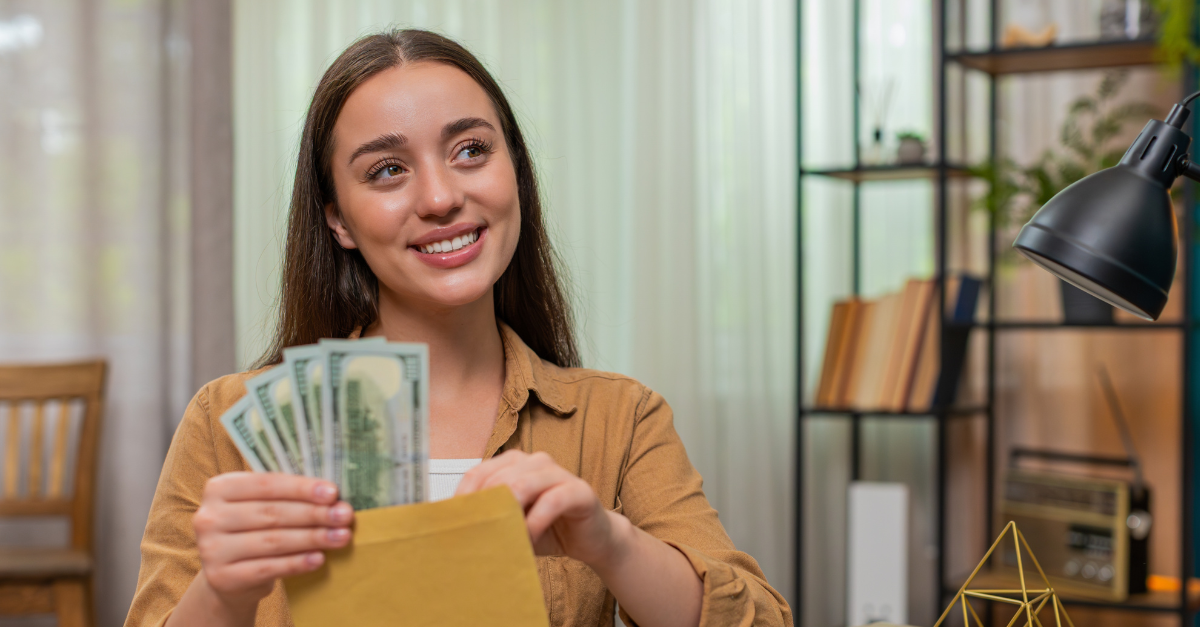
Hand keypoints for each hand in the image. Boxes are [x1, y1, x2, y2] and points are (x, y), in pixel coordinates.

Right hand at [192, 472, 353, 609]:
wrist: (229, 574)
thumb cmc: (253, 530)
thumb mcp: (260, 506)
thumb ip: (286, 495)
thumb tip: (333, 496)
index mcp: (219, 488)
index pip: (266, 484)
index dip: (301, 488)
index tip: (332, 493)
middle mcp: (208, 517)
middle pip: (272, 513)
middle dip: (314, 514)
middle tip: (344, 515)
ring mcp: (211, 549)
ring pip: (273, 540)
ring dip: (313, 538)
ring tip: (341, 536)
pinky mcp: (221, 577)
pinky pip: (268, 567)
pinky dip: (297, 563)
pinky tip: (319, 558)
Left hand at [455, 450, 626, 569]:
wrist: (591, 539)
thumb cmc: (548, 528)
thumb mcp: (512, 523)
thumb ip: (491, 519)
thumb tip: (457, 531)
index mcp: (514, 463)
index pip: (478, 473)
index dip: (464, 499)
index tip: (456, 525)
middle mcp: (535, 461)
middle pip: (498, 478)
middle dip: (486, 509)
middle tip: (479, 537)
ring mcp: (558, 473)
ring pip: (523, 484)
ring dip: (509, 515)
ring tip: (504, 539)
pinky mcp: (579, 490)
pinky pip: (552, 501)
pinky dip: (535, 522)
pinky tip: (529, 538)